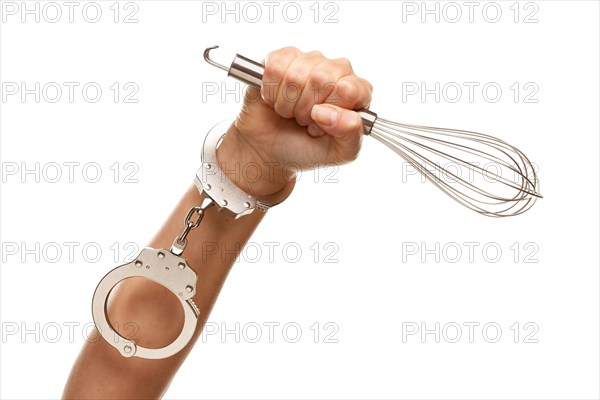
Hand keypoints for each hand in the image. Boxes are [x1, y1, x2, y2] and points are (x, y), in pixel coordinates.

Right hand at [216, 46, 372, 203]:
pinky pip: (275, 68)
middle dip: (305, 109)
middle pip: (321, 78)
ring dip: (287, 103)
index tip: (320, 124)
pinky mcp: (282, 59)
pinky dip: (270, 91)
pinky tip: (276, 100)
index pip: (348, 89)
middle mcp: (337, 71)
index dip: (330, 111)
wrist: (270, 150)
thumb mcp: (339, 153)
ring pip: (296, 75)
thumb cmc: (307, 150)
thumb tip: (332, 113)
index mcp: (357, 92)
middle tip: (304, 120)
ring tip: (291, 113)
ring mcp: (310, 61)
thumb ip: (349, 135)